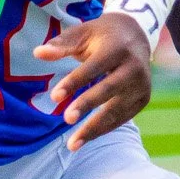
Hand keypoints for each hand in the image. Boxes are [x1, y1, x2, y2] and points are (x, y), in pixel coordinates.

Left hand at [37, 11, 153, 148]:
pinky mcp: (143, 99)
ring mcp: (141, 85)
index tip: (54, 97)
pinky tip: (85, 138)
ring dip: (94, 128)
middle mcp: (134, 67)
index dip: (74, 82)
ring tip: (72, 144)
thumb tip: (37, 53)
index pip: (94, 67)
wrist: (137, 36)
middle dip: (87, 105)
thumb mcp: (82, 33)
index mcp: (117, 48)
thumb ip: (61, 45)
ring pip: (116, 110)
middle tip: (67, 119)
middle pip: (109, 89)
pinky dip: (104, 129)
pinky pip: (122, 118)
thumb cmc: (102, 36)